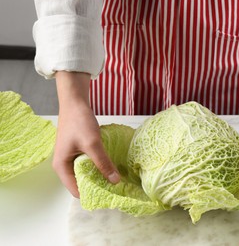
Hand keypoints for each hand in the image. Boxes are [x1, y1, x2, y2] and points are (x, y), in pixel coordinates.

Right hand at [53, 71, 119, 197]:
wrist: (75, 102)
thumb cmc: (79, 122)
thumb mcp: (93, 144)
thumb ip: (103, 162)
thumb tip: (115, 181)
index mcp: (61, 167)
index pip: (76, 191)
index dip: (92, 195)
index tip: (109, 196)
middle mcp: (63, 166)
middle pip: (81, 183)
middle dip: (97, 186)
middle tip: (115, 188)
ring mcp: (70, 158)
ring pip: (86, 174)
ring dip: (99, 176)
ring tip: (115, 179)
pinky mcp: (77, 152)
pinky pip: (88, 165)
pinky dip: (98, 166)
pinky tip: (110, 166)